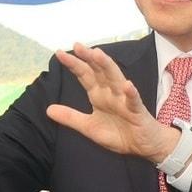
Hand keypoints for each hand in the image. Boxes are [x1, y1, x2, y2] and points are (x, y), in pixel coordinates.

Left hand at [45, 43, 180, 162]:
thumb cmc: (119, 133)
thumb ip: (70, 118)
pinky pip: (134, 101)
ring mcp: (124, 100)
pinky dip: (130, 93)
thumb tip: (48, 110)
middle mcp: (110, 93)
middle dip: (88, 58)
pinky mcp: (137, 111)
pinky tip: (127, 85)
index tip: (59, 53)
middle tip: (77, 46)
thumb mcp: (89, 127)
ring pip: (115, 79)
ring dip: (107, 66)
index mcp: (98, 95)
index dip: (74, 64)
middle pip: (98, 71)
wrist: (143, 146)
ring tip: (97, 54)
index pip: (84, 75)